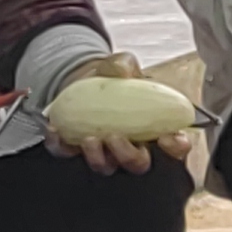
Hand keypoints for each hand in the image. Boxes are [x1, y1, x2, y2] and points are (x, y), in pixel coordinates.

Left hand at [44, 54, 192, 176]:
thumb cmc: (112, 76)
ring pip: (106, 167)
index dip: (175, 147)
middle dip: (128, 156)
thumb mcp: (122, 64)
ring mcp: (104, 152)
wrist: (82, 78)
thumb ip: (124, 65)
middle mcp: (131, 146)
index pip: (174, 147)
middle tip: (116, 138)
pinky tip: (55, 131)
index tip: (168, 138)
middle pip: (138, 165)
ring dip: (98, 157)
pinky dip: (60, 146)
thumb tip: (121, 72)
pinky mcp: (75, 149)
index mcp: (153, 128)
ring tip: (89, 138)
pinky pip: (67, 154)